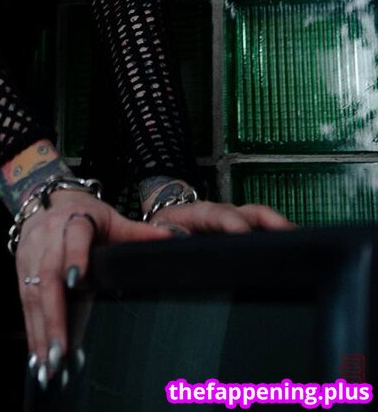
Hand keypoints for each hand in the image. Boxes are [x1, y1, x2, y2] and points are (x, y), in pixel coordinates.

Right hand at [15, 189, 172, 388]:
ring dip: (40, 329)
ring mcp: (31, 252)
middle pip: (48, 275)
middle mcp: (48, 236)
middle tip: (60, 349)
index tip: (76, 280)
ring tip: (49, 361)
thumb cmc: (87, 214)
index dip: (75, 256)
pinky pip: (25, 301)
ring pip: (33, 293)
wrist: (51, 200)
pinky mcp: (21, 267)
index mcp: (75, 220)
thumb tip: (172, 238)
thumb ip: (137, 232)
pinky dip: (32, 329)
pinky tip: (38, 353)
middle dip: (54, 314)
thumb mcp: (112, 218)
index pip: (76, 236)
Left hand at [149, 199, 296, 236]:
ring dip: (284, 231)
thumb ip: (163, 235)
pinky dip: (283, 239)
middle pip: (252, 213)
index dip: (232, 223)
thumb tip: (174, 238)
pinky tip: (298, 252)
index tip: (243, 232)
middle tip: (291, 237)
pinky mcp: (245, 232)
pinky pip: (266, 231)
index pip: (220, 214)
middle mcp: (224, 213)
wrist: (167, 219)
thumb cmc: (165, 228)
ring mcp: (238, 221)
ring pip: (264, 220)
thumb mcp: (158, 230)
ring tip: (305, 246)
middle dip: (272, 222)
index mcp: (201, 212)